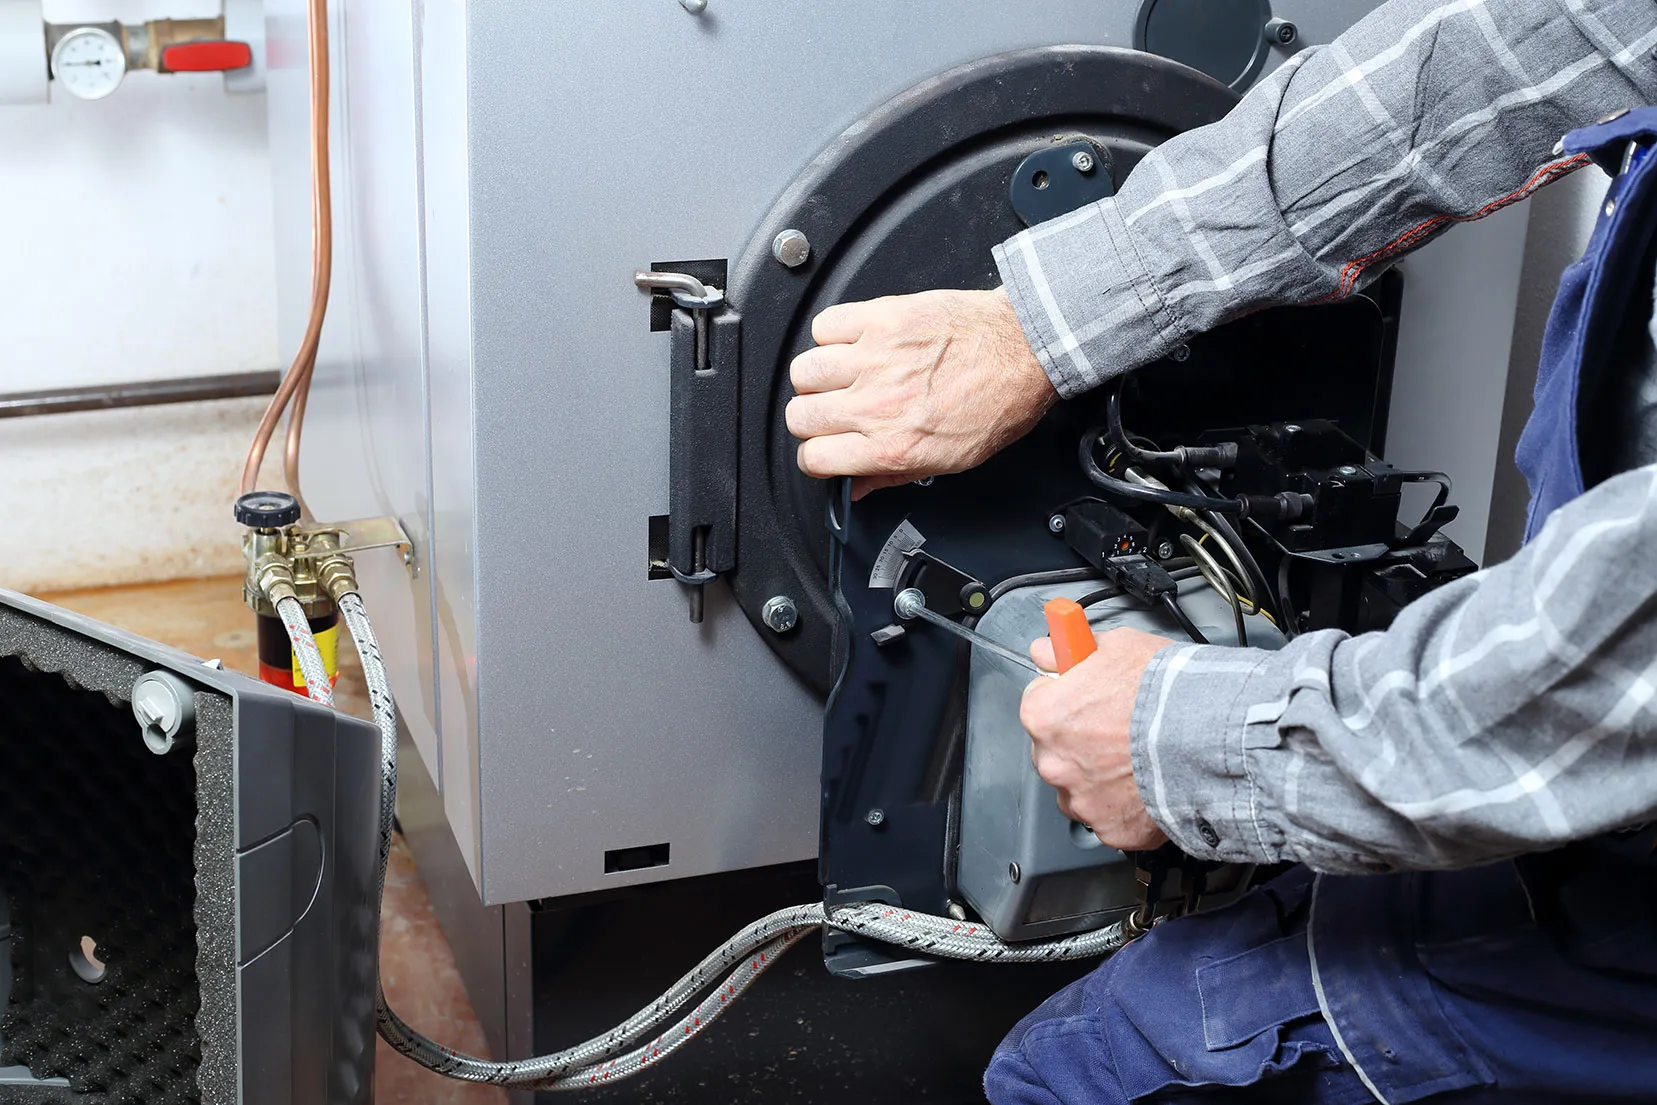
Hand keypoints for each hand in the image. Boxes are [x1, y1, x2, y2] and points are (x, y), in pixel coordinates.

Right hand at [786, 288, 1056, 498]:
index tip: (826, 448)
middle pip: (799, 416)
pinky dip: (833, 334)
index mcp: (892, 445)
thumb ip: (894, 475)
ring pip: (804, 372)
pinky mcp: (881, 318)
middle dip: (811, 419)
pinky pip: (826, 325)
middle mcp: (876, 404)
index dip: (815, 457)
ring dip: (818, 377)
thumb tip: (858, 487)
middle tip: (834, 413)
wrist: (1025, 349)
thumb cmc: (999, 401)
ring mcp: (875, 358)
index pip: (814, 459)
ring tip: (842, 376)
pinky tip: (853, 342)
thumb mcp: (951, 460)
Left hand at [1020, 627, 1172, 850]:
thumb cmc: (1165, 692)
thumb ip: (1072, 650)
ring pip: (1080, 789)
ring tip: (1137, 759)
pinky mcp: (1113, 829)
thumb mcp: (1117, 646)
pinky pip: (1111, 819)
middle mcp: (1054, 762)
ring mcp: (1082, 800)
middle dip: (1081, 741)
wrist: (1210, 737)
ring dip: (1100, 778)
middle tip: (1119, 729)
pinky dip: (1126, 807)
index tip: (1087, 698)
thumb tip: (1047, 650)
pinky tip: (1148, 785)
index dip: (1067, 698)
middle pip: (1056, 751)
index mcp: (1044, 716)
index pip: (1038, 703)